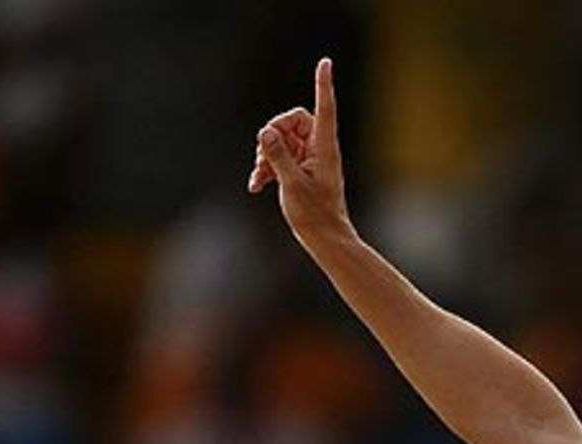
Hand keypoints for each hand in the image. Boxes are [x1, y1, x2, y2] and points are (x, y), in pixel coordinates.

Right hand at [248, 56, 348, 247]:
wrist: (325, 241)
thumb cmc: (316, 216)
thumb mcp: (293, 185)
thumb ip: (278, 156)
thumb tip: (265, 132)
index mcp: (324, 148)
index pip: (323, 108)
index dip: (323, 85)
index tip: (325, 63)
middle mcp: (317, 150)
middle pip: (292, 122)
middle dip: (273, 135)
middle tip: (262, 156)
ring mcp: (308, 161)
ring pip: (282, 142)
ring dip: (265, 156)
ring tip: (258, 177)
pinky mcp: (300, 173)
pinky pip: (280, 159)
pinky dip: (267, 169)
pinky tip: (256, 185)